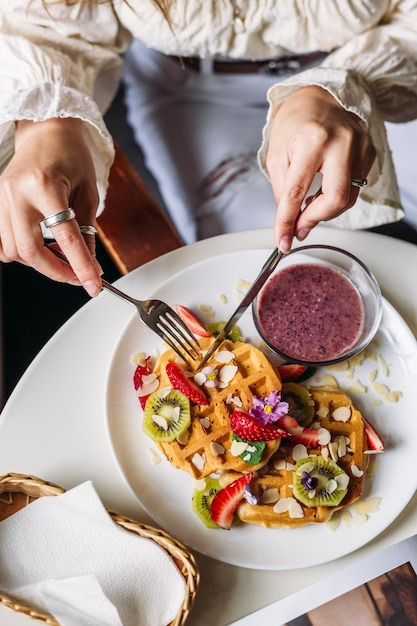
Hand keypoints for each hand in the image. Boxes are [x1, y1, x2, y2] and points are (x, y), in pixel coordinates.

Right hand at [0, 117, 102, 295]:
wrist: (44, 130)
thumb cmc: (70, 155)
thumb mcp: (88, 192)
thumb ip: (87, 231)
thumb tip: (90, 265)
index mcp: (44, 186)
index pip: (65, 238)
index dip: (80, 267)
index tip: (93, 285)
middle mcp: (16, 192)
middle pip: (29, 251)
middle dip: (55, 271)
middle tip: (77, 275)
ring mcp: (0, 198)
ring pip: (12, 251)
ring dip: (39, 262)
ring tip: (61, 254)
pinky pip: (3, 242)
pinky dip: (23, 251)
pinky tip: (42, 244)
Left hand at [266, 85, 375, 252]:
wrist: (320, 96)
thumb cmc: (295, 122)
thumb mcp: (277, 154)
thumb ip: (282, 191)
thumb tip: (289, 222)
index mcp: (311, 140)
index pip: (297, 192)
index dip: (288, 222)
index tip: (283, 241)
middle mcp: (341, 143)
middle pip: (335, 199)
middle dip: (315, 219)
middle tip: (299, 227)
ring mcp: (360, 147)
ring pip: (347, 197)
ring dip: (324, 210)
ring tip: (308, 207)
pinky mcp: (369, 153)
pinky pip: (355, 187)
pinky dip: (336, 196)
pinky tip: (323, 191)